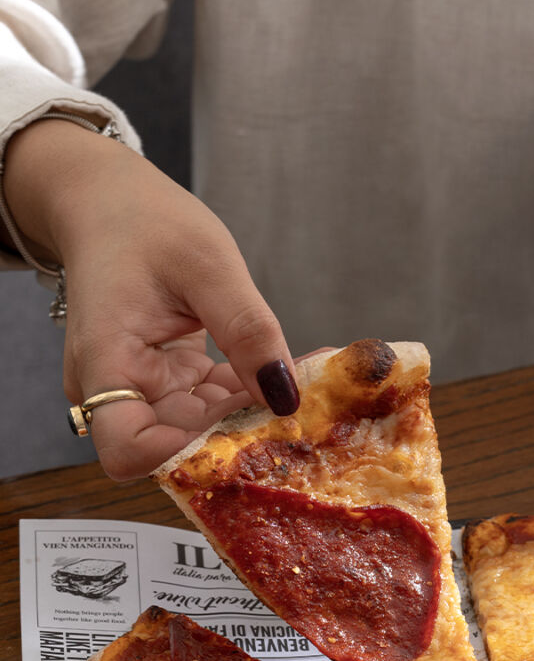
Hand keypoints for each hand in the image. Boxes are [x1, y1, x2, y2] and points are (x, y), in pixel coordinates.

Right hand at [3, 119, 298, 479]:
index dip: (186, 455)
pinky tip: (278, 377)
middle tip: (298, 413)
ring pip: (199, 431)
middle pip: (174, 446)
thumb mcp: (209, 265)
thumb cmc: (144, 223)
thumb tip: (285, 396)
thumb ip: (248, 331)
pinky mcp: (167, 384)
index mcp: (107, 361)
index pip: (130, 450)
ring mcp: (142, 390)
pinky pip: (209, 407)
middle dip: (234, 436)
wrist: (112, 205)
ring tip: (297, 389)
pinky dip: (243, 398)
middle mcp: (117, 389)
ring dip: (247, 418)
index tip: (245, 429)